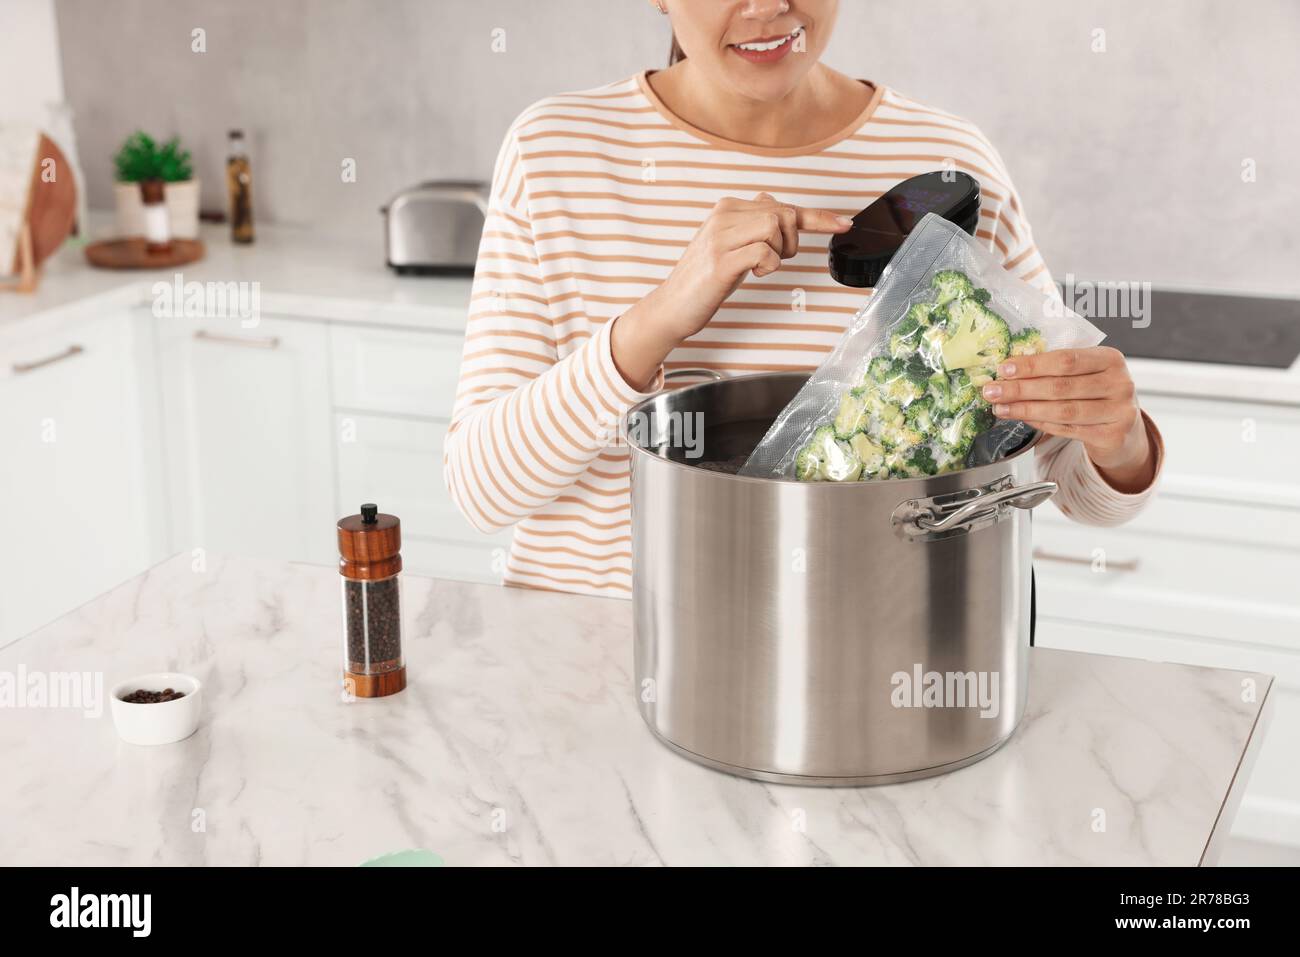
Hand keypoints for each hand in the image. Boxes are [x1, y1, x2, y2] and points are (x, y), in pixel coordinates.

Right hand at [611, 193, 851, 388]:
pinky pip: (765, 253)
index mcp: (727, 208)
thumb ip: (752, 225)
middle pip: (783, 213)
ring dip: (780, 253)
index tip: (845, 224)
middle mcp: (723, 215)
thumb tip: (776, 205)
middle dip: (792, 240)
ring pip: (775, 227)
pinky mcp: (721, 260)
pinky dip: (769, 267)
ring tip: (761, 268)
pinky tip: (754, 275)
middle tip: (777, 260)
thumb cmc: (704, 280)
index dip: (818, 216)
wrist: (671, 307)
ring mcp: (720, 237)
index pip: (782, 206)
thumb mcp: (730, 245)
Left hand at [981, 346, 1156, 492]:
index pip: (1065, 360)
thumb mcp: (1084, 374)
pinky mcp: (1112, 435)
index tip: (1004, 369)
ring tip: (1001, 408)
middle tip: (993, 390)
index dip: (1032, 365)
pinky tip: (1023, 418)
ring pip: (1062, 410)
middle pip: (1060, 386)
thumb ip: (1054, 369)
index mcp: (1110, 358)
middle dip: (1020, 389)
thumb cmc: (1096, 394)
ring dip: (1025, 409)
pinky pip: (1067, 429)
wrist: (1124, 428)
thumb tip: (1008, 370)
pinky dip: (1041, 424)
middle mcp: (1119, 383)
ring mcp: (1119, 411)